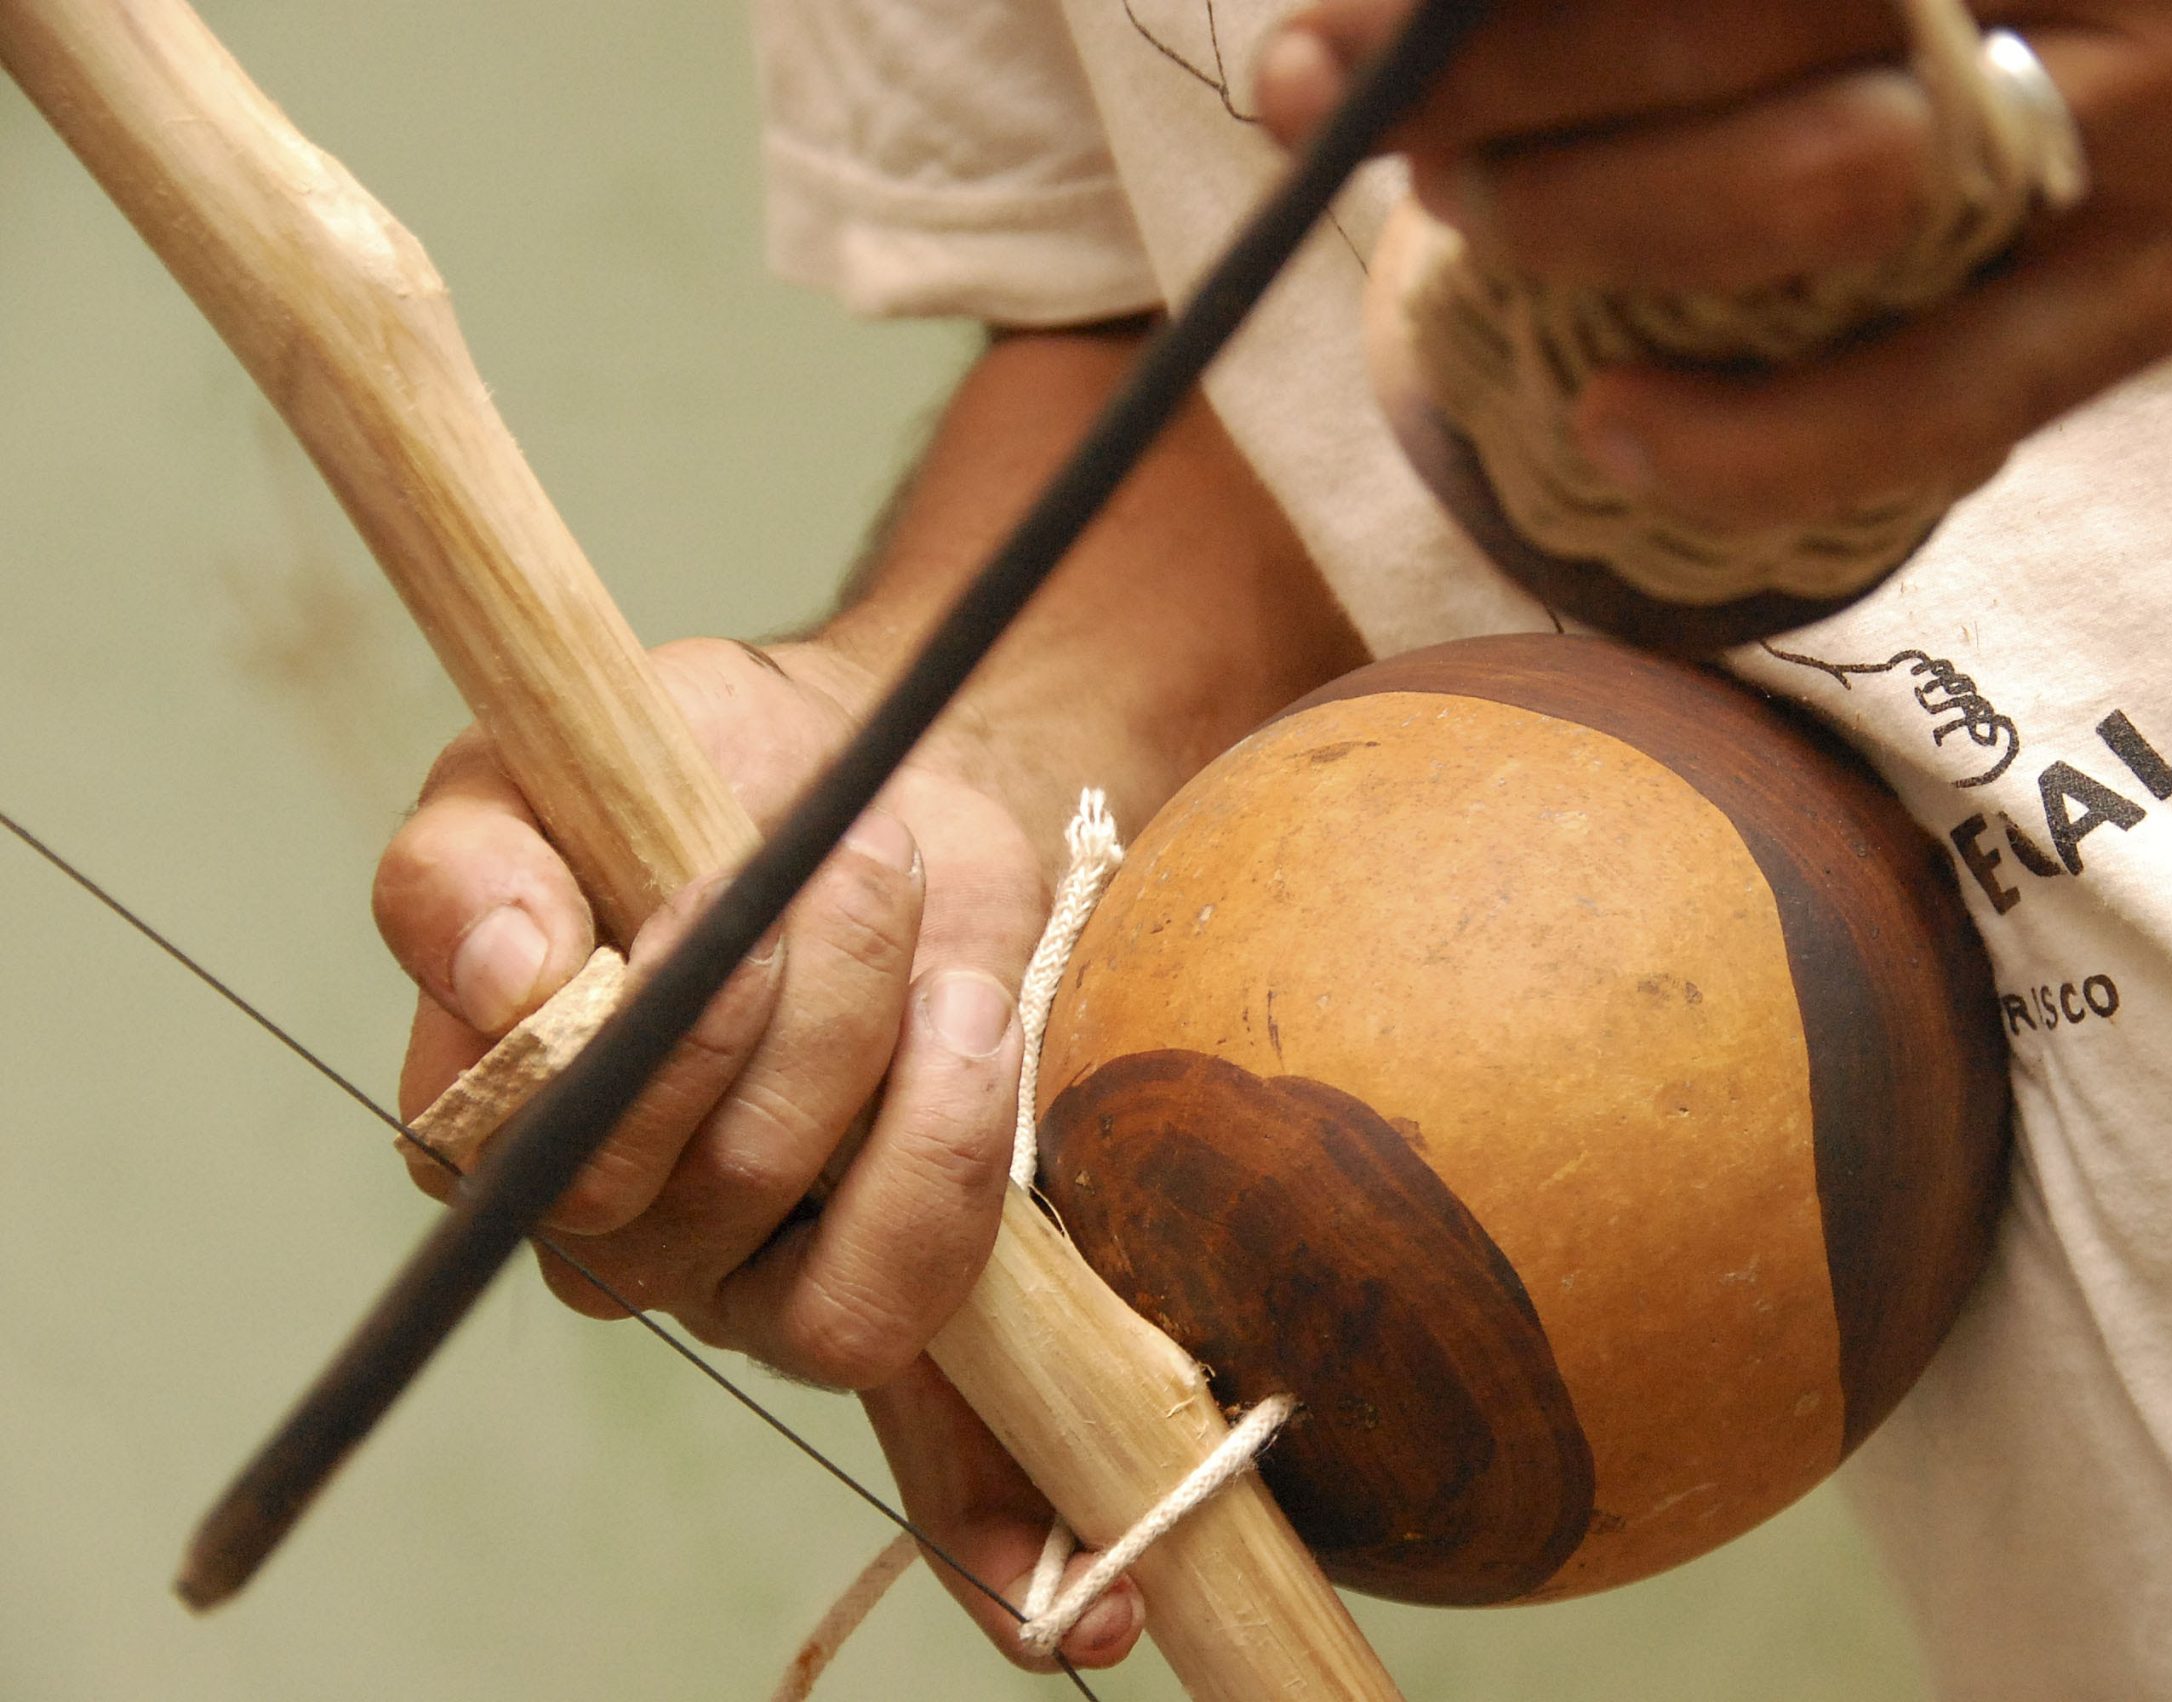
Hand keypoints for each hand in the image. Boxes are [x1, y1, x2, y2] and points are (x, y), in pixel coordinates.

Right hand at [372, 634, 1142, 1669]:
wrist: (880, 786)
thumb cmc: (704, 774)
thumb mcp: (568, 766)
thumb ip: (474, 862)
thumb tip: (499, 967)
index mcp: (513, 1129)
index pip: (577, 1149)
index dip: (686, 1023)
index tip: (740, 888)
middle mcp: (631, 1239)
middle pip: (735, 1195)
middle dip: (829, 1007)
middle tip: (873, 876)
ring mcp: (777, 1288)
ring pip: (860, 1294)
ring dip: (939, 1119)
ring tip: (964, 983)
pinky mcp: (918, 1304)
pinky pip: (945, 1470)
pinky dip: (1005, 1545)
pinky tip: (1078, 1618)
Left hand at [1258, 0, 2171, 530]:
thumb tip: (1431, 17)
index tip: (1338, 37)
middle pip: (1743, 22)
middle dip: (1505, 84)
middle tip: (1352, 113)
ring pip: (1834, 200)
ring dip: (1603, 230)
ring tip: (1470, 225)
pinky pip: (1948, 401)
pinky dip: (1761, 441)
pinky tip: (1618, 440)